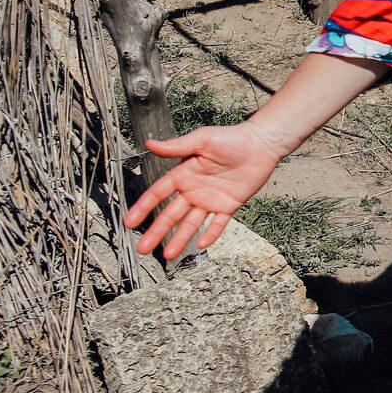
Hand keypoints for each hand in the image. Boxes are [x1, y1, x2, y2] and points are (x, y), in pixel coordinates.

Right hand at [125, 123, 286, 259]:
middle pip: (171, 214)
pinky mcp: (229, 204)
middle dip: (156, 231)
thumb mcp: (202, 140)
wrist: (261, 143)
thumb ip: (177, 147)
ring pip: (191, 223)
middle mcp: (194, 189)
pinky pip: (218, 223)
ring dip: (180, 238)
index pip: (158, 194)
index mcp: (183, 174)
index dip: (143, 208)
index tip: (129, 222)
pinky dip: (210, 233)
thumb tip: (149, 145)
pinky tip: (200, 245)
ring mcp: (211, 199)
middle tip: (143, 248)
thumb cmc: (231, 137)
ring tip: (168, 255)